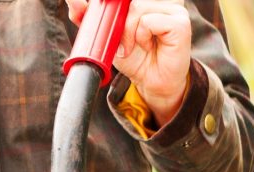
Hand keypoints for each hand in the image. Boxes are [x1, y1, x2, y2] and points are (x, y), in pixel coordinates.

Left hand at [67, 0, 192, 126]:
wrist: (151, 81)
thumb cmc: (133, 55)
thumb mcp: (106, 35)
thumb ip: (90, 17)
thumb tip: (73, 2)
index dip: (108, 0)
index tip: (86, 3)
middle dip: (116, 18)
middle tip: (120, 40)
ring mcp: (174, 6)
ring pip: (136, 7)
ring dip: (128, 31)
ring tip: (134, 45)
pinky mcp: (180, 22)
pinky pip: (148, 21)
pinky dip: (141, 36)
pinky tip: (148, 46)